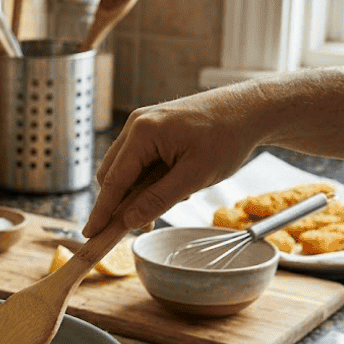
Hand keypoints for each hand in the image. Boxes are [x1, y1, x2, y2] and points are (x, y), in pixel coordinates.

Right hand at [83, 86, 264, 236]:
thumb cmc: (228, 137)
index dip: (102, 211)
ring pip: (126, 169)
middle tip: (145, 224)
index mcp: (143, 132)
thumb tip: (128, 221)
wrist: (252, 109)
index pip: (113, 180)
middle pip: (113, 175)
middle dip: (124, 202)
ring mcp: (144, 124)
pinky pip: (140, 160)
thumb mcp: (195, 176)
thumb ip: (158, 200)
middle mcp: (137, 124)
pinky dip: (150, 179)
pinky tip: (175, 184)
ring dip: (140, 191)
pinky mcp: (154, 128)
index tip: (90, 234)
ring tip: (175, 197)